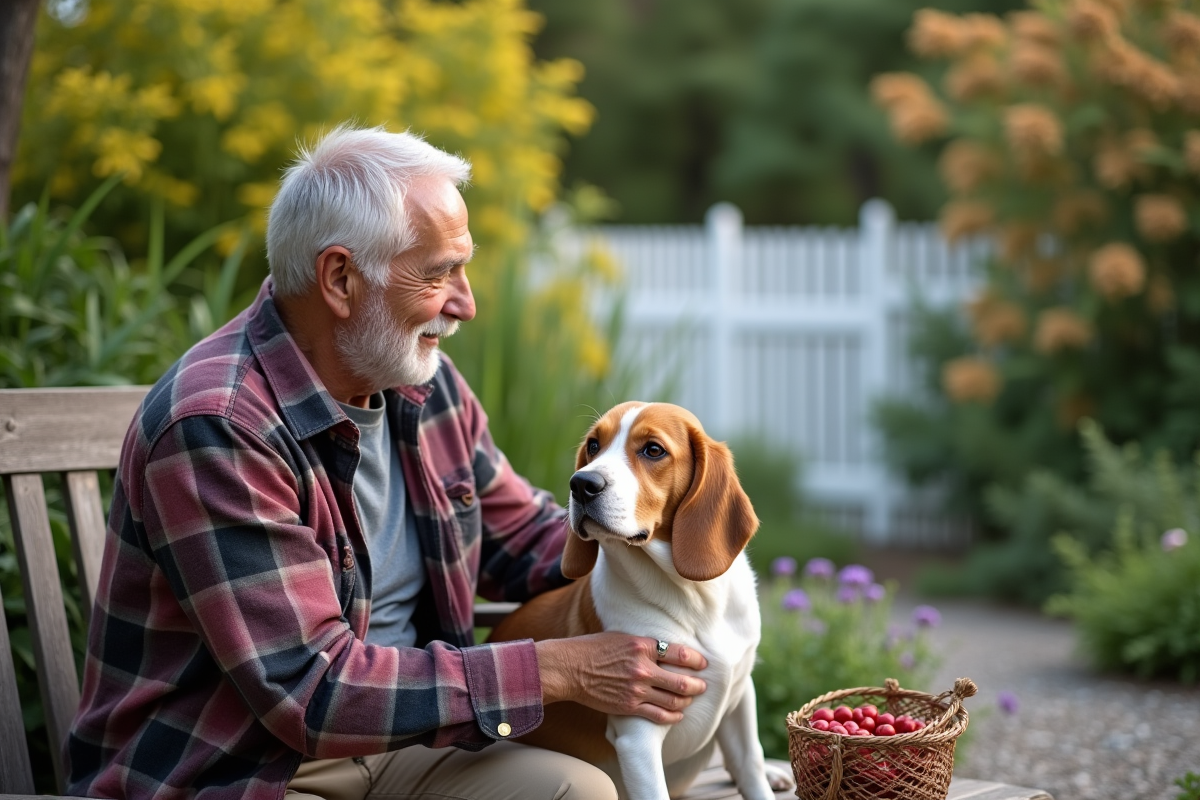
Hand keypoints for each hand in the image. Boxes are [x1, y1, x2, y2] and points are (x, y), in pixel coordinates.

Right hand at [536, 632, 707, 723]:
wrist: (569, 668)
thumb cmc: (593, 648)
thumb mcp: (621, 636)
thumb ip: (644, 644)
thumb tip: (664, 648)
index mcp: (643, 645)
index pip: (680, 654)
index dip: (696, 661)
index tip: (702, 664)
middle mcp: (643, 668)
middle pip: (682, 681)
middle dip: (698, 685)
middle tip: (702, 686)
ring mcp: (637, 689)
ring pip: (674, 701)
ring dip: (686, 701)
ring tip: (689, 699)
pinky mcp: (629, 706)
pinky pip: (659, 715)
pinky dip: (673, 716)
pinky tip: (677, 714)